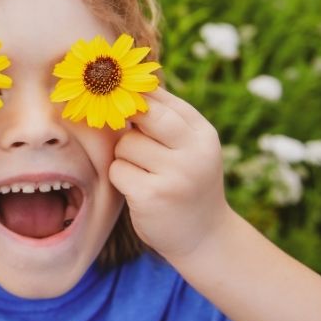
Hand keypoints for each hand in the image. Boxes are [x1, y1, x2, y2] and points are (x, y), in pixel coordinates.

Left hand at [109, 87, 231, 259]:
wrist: (203, 236)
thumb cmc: (187, 182)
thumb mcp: (189, 147)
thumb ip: (165, 118)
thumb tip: (127, 83)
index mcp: (202, 133)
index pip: (160, 99)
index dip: (135, 96)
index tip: (118, 98)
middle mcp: (193, 151)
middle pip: (143, 114)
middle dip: (128, 122)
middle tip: (129, 135)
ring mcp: (175, 174)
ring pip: (125, 144)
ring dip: (124, 157)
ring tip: (144, 173)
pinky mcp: (152, 196)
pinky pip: (117, 170)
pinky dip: (120, 178)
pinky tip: (138, 190)